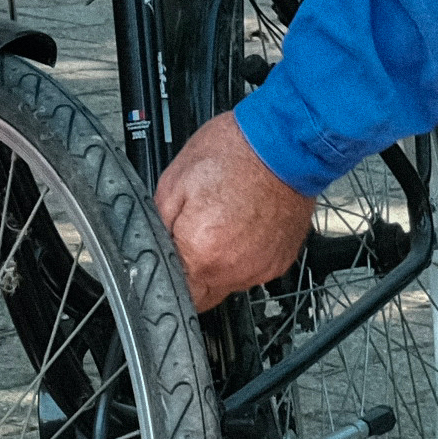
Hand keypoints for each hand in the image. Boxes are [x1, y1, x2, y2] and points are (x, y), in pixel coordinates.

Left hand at [155, 111, 318, 311]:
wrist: (285, 144)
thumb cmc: (235, 153)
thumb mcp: (174, 180)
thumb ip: (158, 224)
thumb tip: (152, 244)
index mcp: (201, 253)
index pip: (174, 291)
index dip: (168, 272)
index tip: (170, 255)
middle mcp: (233, 269)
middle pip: (202, 294)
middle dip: (192, 272)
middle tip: (193, 236)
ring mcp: (260, 268)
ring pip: (227, 283)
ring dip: (219, 262)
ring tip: (223, 221)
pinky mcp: (280, 260)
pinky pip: (252, 270)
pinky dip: (244, 254)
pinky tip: (242, 225)